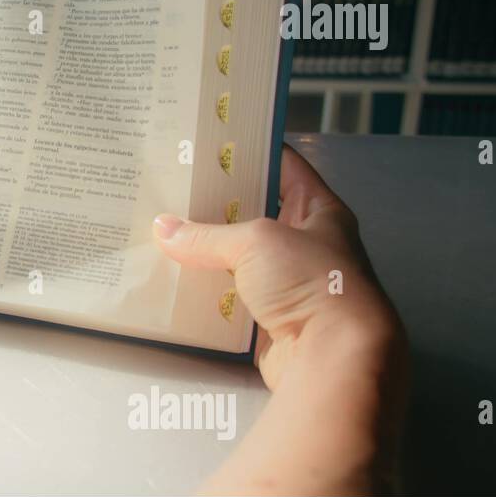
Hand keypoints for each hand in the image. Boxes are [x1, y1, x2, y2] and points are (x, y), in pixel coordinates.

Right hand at [153, 145, 407, 494]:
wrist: (332, 357)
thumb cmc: (311, 282)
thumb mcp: (256, 242)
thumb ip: (207, 235)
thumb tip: (163, 229)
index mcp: (318, 210)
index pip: (283, 165)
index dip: (251, 149)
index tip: (211, 139)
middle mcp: (306, 242)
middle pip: (254, 212)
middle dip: (216, 202)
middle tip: (174, 184)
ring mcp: (286, 282)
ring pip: (237, 256)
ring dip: (206, 250)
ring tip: (163, 228)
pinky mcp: (267, 317)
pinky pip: (229, 296)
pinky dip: (205, 290)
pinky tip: (173, 276)